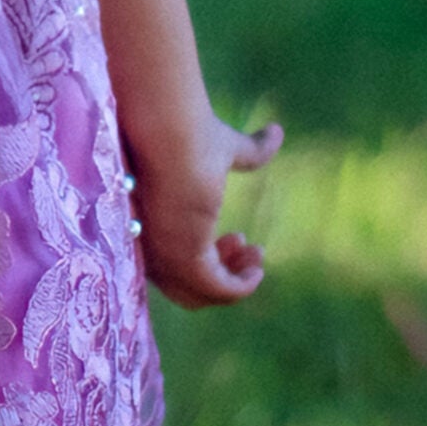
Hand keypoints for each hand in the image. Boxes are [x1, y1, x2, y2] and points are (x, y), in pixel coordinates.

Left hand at [128, 107, 282, 309]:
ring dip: (234, 282)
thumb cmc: (189, 133)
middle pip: (185, 286)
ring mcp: (163, 255)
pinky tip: (257, 269)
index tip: (238, 237)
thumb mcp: (225, 149)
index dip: (210, 257)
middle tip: (249, 247)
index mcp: (150, 226)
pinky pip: (215, 290)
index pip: (173, 263)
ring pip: (199, 294)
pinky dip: (239, 288)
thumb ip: (250, 151)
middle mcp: (149, 247)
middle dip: (221, 272)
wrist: (173, 130)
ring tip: (255, 254)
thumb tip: (277, 132)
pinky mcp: (183, 257)